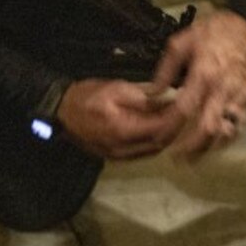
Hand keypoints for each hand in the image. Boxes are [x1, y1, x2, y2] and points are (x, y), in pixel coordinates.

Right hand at [57, 79, 183, 158]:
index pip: (161, 129)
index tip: (185, 105)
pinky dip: (152, 142)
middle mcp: (123, 148)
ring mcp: (118, 155)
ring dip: (164, 137)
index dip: (176, 119)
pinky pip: (141, 153)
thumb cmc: (86, 96)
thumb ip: (144, 98)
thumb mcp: (116, 89)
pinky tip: (154, 129)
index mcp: (124, 130)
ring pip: (152, 151)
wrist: (60, 112)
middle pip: (159, 144)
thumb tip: (168, 101)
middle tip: (182, 112)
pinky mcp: (114, 157)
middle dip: (174, 129)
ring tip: (171, 120)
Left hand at [151, 10, 245, 158]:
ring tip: (194, 157)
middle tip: (177, 158)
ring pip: (226, 132)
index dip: (171, 127)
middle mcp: (221, 89)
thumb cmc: (216, 31)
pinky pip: (240, 125)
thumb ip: (165, 70)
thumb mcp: (181, 43)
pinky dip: (227, 139)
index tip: (160, 138)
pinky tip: (215, 144)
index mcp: (203, 74)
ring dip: (209, 148)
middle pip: (207, 128)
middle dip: (191, 148)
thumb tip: (153, 92)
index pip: (184, 110)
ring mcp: (237, 96)